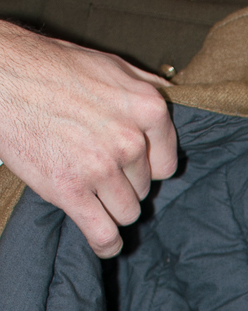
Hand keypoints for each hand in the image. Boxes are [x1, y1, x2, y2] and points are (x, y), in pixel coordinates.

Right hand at [0, 22, 177, 256]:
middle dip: (123, 184)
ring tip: (91, 192)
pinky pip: (104, 234)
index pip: (166, 165)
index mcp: (146, 109)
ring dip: (111, 209)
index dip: (147, 168)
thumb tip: (168, 95)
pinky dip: (107, 244)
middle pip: (143, 189)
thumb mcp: (109, 65)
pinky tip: (105, 243)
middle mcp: (129, 140)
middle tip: (95, 166)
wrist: (2, 78)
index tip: (129, 164)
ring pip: (127, 213)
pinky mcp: (71, 190)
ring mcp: (101, 168)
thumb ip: (142, 86)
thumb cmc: (51, 68)